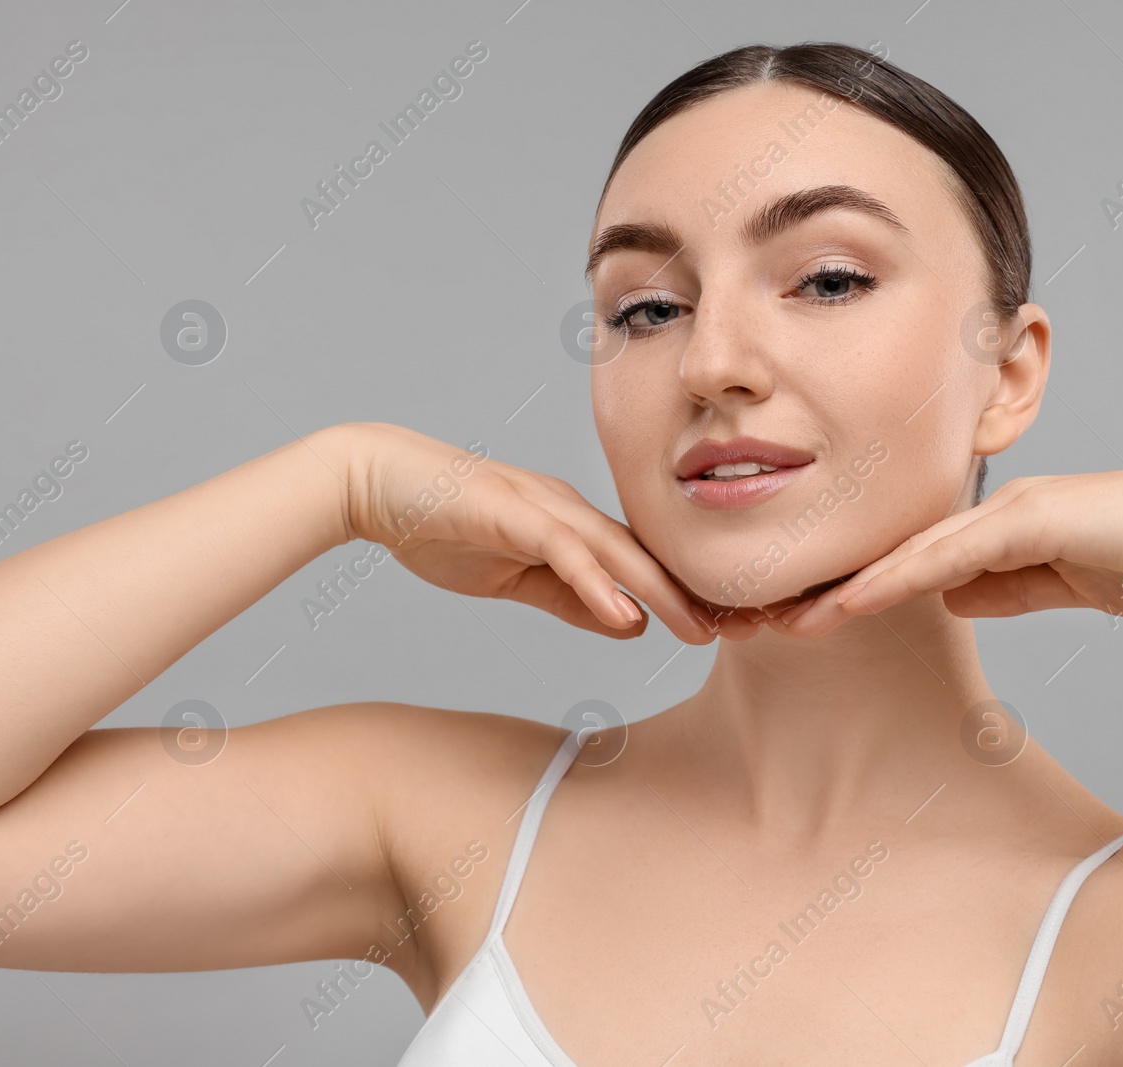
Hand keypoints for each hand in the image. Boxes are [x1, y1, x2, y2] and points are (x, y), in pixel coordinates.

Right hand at [336, 422, 763, 642]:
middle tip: (746, 630)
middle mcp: (570, 510)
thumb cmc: (443, 526)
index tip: (730, 632)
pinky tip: (625, 614)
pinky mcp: (511, 513)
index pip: (643, 565)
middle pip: (646, 556)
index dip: (687, 597)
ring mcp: (543, 507)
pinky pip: (563, 551)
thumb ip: (572, 599)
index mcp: (575, 525)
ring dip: (661, 591)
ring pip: (616, 551)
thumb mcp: (518, 578)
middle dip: (696, 594)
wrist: (376, 484)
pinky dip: (596, 583)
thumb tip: (632, 624)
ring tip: (701, 630)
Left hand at [771, 461, 1122, 637]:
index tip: (817, 618)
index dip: (867, 589)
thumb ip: (1009, 588)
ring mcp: (1008, 512)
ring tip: (793, 618)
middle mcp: (995, 513)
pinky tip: (853, 600)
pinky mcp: (1027, 520)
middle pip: (900, 555)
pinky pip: (948, 556)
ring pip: (911, 554)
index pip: (921, 563)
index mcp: (1005, 527)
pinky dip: (896, 579)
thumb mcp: (1066, 583)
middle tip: (778, 617)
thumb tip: (952, 599)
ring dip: (850, 588)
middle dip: (838, 588)